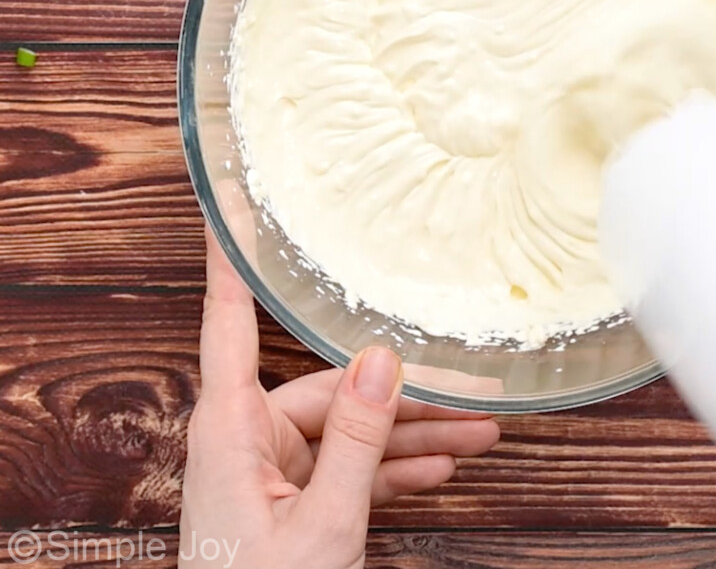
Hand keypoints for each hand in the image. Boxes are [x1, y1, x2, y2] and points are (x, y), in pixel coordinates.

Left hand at [179, 229, 500, 568]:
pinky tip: (442, 471)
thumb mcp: (324, 525)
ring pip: (352, 431)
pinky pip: (349, 469)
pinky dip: (393, 471)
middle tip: (475, 395)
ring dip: (414, 438)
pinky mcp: (292, 500)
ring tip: (481, 438)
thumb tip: (381, 358)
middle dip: (406, 397)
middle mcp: (248, 437)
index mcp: (230, 428)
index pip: (228, 317)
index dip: (228, 252)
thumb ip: (355, 439)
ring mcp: (271, 470)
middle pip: (333, 390)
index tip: (231, 195)